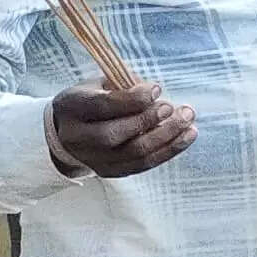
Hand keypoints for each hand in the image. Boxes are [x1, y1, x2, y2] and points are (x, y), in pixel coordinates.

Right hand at [48, 85, 192, 178]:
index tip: (157, 89)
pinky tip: (186, 137)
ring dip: (167, 137)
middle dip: (149, 120)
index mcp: (71, 107)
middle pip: (114, 135)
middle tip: (174, 107)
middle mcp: (77, 137)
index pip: (102, 106)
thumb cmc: (92, 100)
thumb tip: (154, 92)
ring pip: (133, 153)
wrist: (69, 130)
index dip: (132, 99)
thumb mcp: (99, 85)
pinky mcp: (109, 171)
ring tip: (188, 121)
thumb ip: (124, 86)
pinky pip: (142, 165)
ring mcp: (92, 158)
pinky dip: (168, 151)